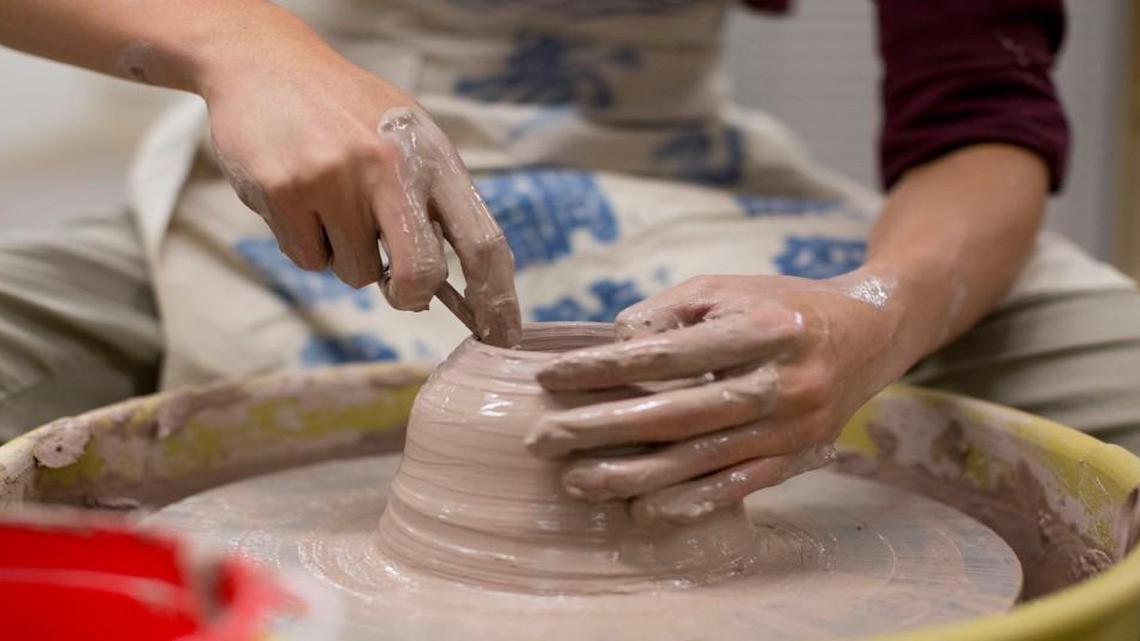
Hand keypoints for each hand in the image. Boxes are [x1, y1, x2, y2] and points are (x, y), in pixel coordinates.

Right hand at [200, 21, 520, 345]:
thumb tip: (450, 287)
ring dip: (346, 255)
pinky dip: (307, 243)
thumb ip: (432, 201)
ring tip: (331, 201)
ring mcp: (336, 179)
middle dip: (409, 295)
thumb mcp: (407, 138)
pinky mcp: (286, 191)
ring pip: (355, 273)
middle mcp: (391, 167)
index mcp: (433, 155)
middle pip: (421, 275)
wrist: (264, 61)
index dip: (498, 299)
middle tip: (397, 288)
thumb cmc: (346, 109)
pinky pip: (308, 259)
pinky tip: (298, 197)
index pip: (484, 241)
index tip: (502, 337)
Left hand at [526, 271, 910, 523]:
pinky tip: (642, 509)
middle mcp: (780, 382)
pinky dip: (689, 502)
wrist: (868, 335)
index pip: (665, 355)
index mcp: (760, 329)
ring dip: (632, 475)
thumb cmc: (778, 306)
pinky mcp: (794, 458)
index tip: (551, 376)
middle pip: (676, 414)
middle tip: (544, 438)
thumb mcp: (723, 289)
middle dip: (602, 428)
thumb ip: (665, 315)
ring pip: (700, 459)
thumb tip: (609, 350)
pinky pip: (736, 488)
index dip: (604, 368)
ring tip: (577, 480)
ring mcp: (790, 428)